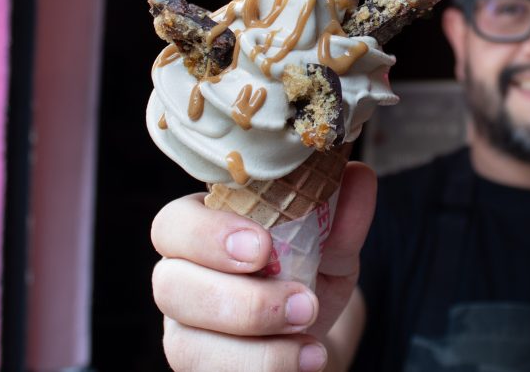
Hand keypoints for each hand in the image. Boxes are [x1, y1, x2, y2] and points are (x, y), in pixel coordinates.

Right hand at [150, 162, 376, 370]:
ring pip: (187, 345)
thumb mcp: (332, 247)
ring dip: (258, 349)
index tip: (261, 248)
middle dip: (241, 300)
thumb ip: (341, 217)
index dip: (208, 235)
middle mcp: (179, 279)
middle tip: (303, 304)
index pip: (175, 223)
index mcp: (202, 231)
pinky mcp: (197, 369)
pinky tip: (306, 361)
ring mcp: (183, 332)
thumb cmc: (307, 278)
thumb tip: (359, 177)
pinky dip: (266, 371)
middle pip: (170, 285)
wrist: (312, 338)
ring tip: (312, 343)